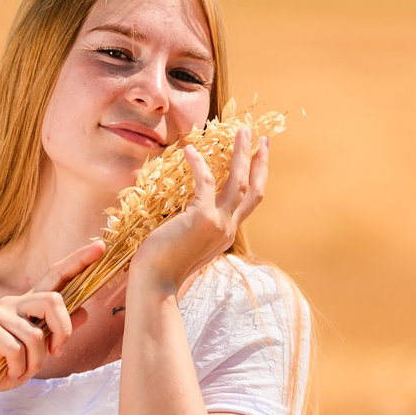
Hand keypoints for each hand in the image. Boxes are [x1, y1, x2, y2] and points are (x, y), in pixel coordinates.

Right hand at [0, 238, 104, 392]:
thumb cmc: (2, 367)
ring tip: (20, 370)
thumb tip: (85, 312)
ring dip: (35, 362)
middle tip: (56, 353)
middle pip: (53, 300)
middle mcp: (13, 302)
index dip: (78, 261)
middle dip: (62, 331)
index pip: (55, 275)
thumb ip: (57, 332)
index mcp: (27, 305)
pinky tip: (7, 371)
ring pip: (36, 334)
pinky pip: (17, 350)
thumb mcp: (37, 352)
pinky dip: (18, 368)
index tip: (100, 246)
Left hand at [128, 124, 269, 295]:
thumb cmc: (162, 264)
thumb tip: (189, 210)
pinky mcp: (202, 218)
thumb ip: (196, 227)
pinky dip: (199, 163)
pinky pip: (204, 181)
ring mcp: (219, 224)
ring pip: (240, 182)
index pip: (249, 202)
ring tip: (242, 131)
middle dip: (259, 162)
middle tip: (261, 138)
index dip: (256, 178)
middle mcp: (228, 229)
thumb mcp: (188, 243)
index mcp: (226, 234)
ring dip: (242, 155)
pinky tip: (189, 149)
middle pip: (254, 189)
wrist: (154, 283)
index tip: (258, 159)